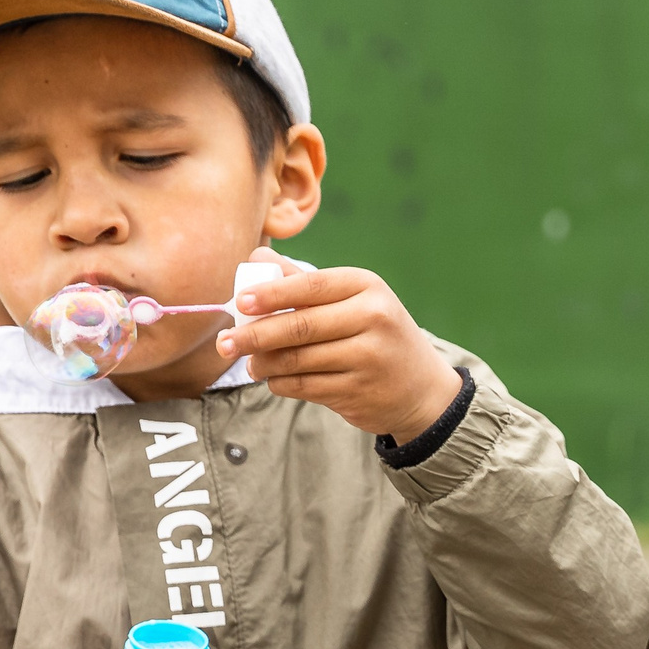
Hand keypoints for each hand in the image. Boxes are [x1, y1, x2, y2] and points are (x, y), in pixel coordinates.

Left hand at [213, 247, 460, 440]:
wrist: (422, 389)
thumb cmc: (376, 335)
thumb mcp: (353, 301)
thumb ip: (304, 282)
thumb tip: (257, 258)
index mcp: (367, 287)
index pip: (310, 286)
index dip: (271, 294)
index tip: (239, 302)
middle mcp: (373, 318)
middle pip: (300, 326)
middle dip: (255, 335)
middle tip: (225, 343)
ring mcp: (369, 357)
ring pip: (298, 360)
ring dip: (264, 364)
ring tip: (250, 363)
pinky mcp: (359, 390)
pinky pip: (305, 386)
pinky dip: (282, 384)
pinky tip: (275, 379)